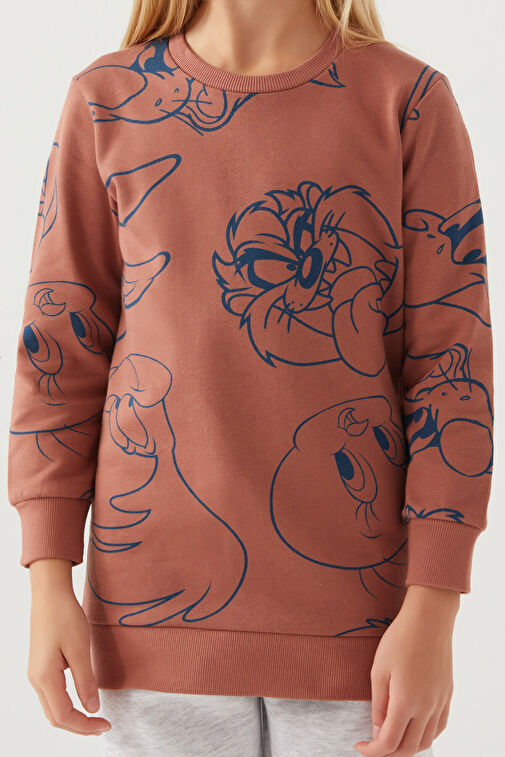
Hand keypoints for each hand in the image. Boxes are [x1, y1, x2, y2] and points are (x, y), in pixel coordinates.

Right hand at [27, 558, 110, 735]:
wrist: (49, 593)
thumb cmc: (64, 616)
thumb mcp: (80, 648)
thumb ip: (86, 681)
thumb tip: (92, 708)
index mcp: (45, 678)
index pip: (64, 716)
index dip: (85, 726)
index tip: (105, 725)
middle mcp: (36, 680)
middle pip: (55, 717)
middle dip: (78, 727)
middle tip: (102, 726)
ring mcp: (36, 674)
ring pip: (51, 708)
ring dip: (72, 717)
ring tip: (94, 718)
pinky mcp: (40, 666)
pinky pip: (51, 696)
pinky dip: (66, 705)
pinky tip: (80, 701)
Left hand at [355, 584, 459, 755]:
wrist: (429, 619)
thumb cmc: (400, 639)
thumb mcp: (379, 670)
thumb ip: (379, 704)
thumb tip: (378, 730)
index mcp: (406, 702)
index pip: (389, 743)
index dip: (373, 751)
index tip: (361, 746)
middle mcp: (426, 708)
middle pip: (409, 747)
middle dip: (389, 752)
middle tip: (374, 743)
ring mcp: (440, 702)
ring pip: (426, 741)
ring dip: (408, 746)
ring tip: (392, 737)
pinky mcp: (447, 694)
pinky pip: (439, 726)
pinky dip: (426, 735)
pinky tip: (414, 728)